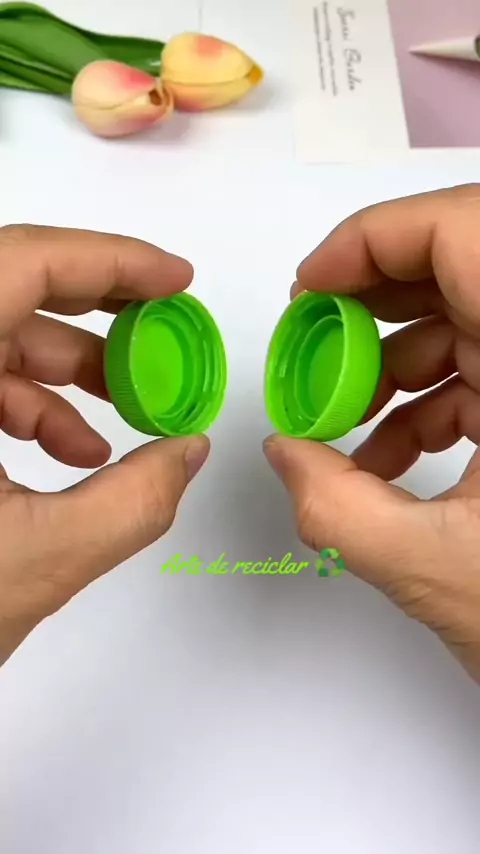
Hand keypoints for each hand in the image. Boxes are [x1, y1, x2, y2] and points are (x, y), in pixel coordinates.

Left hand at [0, 225, 208, 664]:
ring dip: (66, 371)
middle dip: (97, 314)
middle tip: (162, 336)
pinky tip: (70, 453)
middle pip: (10, 290)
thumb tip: (190, 448)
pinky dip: (29, 404)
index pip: (19, 265)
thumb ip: (135, 502)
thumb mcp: (39, 561)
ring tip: (123, 418)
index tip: (176, 281)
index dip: (107, 259)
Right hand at [264, 184, 479, 682]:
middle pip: (460, 267)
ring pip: (466, 324)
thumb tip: (282, 450)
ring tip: (341, 425)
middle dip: (371, 303)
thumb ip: (334, 508)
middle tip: (312, 346)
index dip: (376, 238)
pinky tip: (387, 460)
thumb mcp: (436, 573)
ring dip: (392, 365)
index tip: (311, 288)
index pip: (465, 232)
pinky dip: (426, 404)